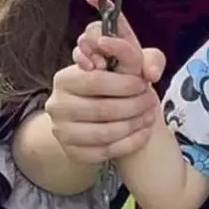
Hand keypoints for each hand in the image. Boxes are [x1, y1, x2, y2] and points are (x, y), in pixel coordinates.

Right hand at [45, 0, 166, 164]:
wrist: (97, 112)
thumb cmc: (113, 82)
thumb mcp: (124, 62)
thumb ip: (138, 56)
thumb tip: (151, 72)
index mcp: (64, 79)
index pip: (95, 81)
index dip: (124, 84)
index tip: (144, 84)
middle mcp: (57, 106)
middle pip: (101, 109)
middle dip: (134, 106)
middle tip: (151, 101)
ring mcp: (62, 132)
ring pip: (104, 134)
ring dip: (133, 125)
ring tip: (149, 116)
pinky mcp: (73, 152)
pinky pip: (105, 152)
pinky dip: (130, 143)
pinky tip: (143, 132)